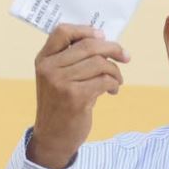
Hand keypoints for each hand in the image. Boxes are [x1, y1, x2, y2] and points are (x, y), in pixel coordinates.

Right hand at [30, 23, 128, 168]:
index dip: (85, 30)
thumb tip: (105, 42)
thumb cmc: (60, 105)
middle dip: (113, 49)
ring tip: (116, 81)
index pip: (62, 31)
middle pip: (88, 46)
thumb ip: (71, 60)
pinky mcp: (75, 97)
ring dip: (115, 71)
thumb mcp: (56, 78)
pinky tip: (112, 91)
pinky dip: (114, 84)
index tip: (103, 36)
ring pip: (99, 63)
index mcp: (43, 59)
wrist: (53, 137)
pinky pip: (104, 80)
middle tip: (125, 57)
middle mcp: (49, 68)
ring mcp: (61, 83)